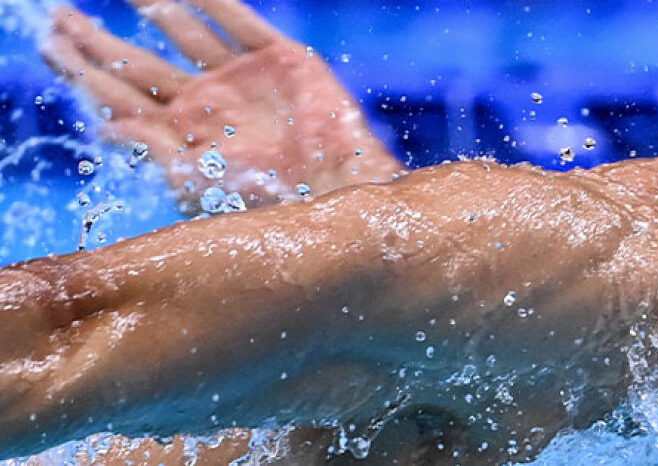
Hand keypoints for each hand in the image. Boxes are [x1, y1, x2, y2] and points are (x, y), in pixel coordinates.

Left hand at [40, 0, 402, 213]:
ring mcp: (244, 78)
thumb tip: (101, 125)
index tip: (47, 43)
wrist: (337, 195)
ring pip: (184, 31)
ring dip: (149, 5)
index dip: (82, 69)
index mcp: (184, 136)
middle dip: (98, 39)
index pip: (121, 94)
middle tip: (58, 15)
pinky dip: (212, 0)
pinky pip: (240, 20)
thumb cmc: (270, 203)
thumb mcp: (196, 182)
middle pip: (140, 62)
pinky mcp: (283, 59)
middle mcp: (209, 103)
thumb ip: (151, 147)